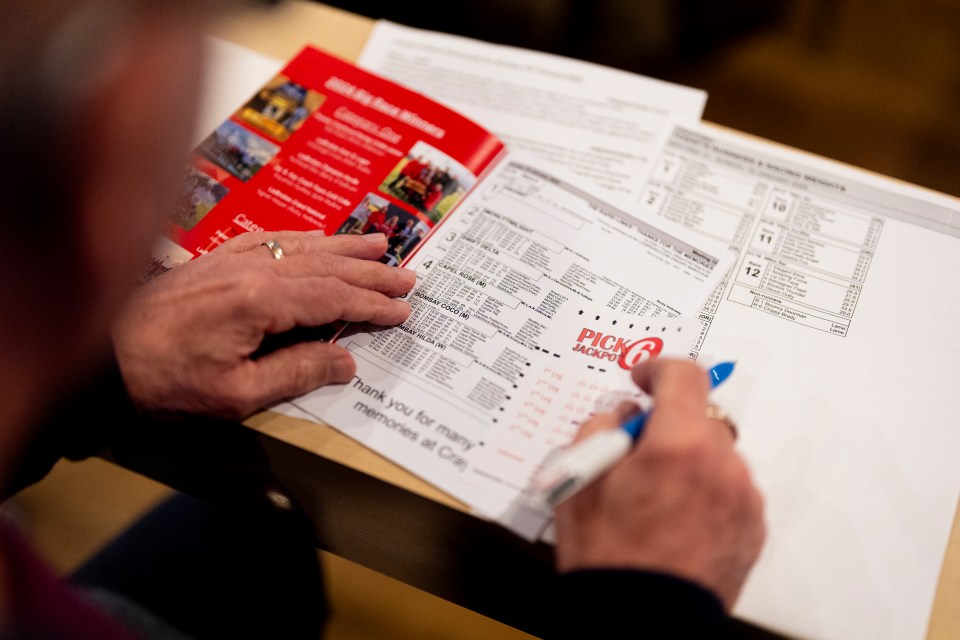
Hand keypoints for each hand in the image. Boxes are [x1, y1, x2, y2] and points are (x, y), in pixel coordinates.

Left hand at [112, 231, 414, 419]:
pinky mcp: (216, 260)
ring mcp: (232, 258)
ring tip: (380, 243)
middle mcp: (251, 268)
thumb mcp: (236, 393)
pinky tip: (318, 240)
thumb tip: (345, 359)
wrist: (101, 354)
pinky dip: (305, 239)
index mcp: (260, 300)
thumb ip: (296, 372)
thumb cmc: (164, 380)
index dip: (371, 304)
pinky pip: (272, 238)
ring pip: (304, 246)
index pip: (333, 297)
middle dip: (370, 271)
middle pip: (327, 265)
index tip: (402, 310)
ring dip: (345, 246)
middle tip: (407, 275)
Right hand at [552, 358, 765, 610]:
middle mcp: (722, 464)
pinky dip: (707, 489)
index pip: (683, 375)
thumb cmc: (608, 556)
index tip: (642, 380)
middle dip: (669, 425)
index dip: (657, 370)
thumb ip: (601, 427)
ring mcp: (743, 497)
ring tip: (656, 495)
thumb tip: (623, 416)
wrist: (641, 622)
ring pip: (717, 453)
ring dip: (690, 458)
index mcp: (678, 444)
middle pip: (700, 417)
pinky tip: (677, 517)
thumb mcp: (579, 479)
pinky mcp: (753, 527)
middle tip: (635, 453)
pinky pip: (731, 488)